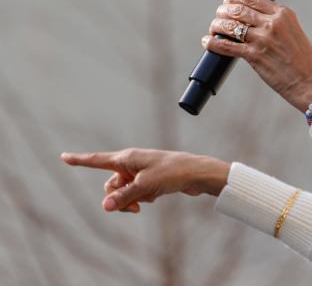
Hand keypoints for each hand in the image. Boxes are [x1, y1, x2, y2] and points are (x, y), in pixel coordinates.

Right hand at [61, 148, 228, 212]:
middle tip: (134, 206)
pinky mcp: (149, 180)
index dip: (79, 160)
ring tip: (150, 197)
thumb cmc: (172, 172)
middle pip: (110, 185)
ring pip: (124, 191)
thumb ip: (124, 196)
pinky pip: (137, 193)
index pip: (97, 160)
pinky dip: (144, 197)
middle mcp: (131, 163)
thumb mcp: (145, 186)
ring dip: (132, 199)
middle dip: (118, 197)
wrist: (196, 174)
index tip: (64, 156)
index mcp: (126, 158)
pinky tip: (158, 194)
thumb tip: (105, 206)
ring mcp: (140, 172)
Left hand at [203, 0, 311, 111]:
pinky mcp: (254, 56)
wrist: (310, 82)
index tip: (228, 1)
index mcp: (284, 14)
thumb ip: (278, 23)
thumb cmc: (306, 61)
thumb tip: (256, 20)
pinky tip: (208, 42)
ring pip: (229, 25)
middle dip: (223, 11)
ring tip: (213, 29)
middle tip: (219, 16)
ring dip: (216, 25)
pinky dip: (213, 43)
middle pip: (238, 9)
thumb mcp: (295, 31)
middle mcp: (272, 23)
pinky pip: (226, 46)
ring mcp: (262, 39)